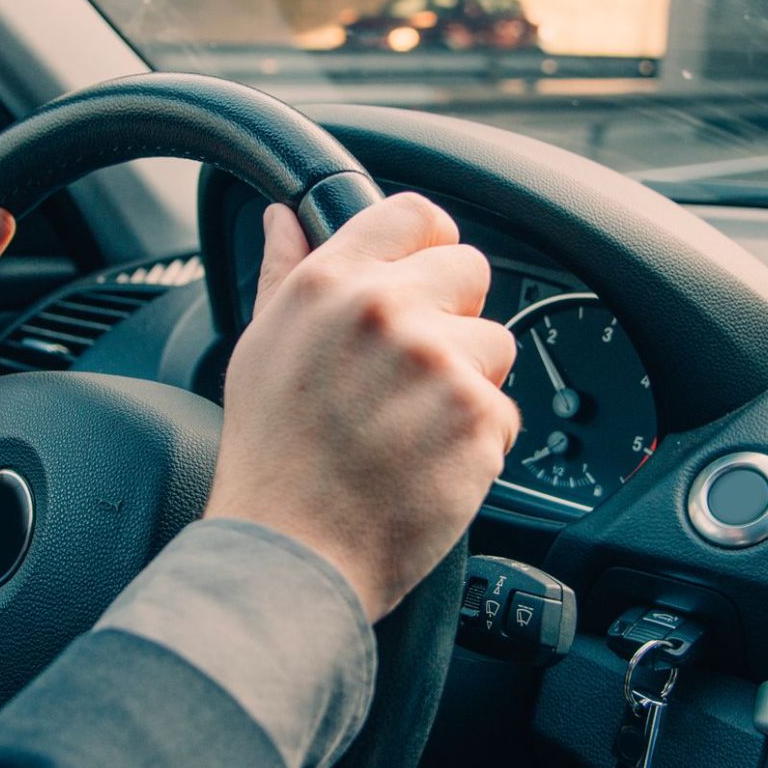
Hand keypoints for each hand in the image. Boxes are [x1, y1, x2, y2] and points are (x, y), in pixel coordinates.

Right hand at [206, 195, 520, 620]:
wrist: (290, 552)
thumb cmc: (272, 458)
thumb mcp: (262, 347)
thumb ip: (285, 271)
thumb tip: (286, 217)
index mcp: (329, 284)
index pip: (414, 215)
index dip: (429, 247)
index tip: (427, 278)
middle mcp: (383, 311)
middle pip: (471, 271)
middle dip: (454, 318)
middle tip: (409, 377)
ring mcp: (435, 362)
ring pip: (496, 344)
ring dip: (470, 383)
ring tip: (413, 429)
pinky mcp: (476, 416)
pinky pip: (505, 411)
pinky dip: (477, 443)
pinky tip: (427, 464)